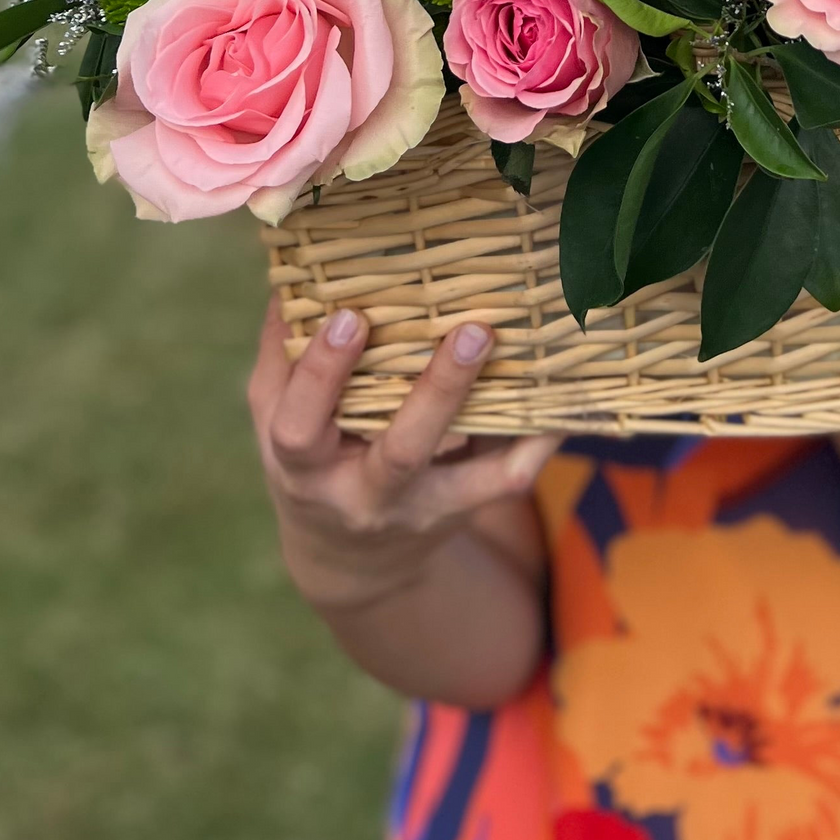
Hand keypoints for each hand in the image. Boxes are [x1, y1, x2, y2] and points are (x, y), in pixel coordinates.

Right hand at [247, 305, 559, 613]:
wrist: (353, 564)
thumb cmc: (313, 461)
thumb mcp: (276, 418)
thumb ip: (280, 353)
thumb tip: (289, 274)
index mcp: (305, 467)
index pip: (304, 428)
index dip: (323, 375)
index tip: (350, 317)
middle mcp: (365, 495)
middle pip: (403, 452)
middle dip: (438, 393)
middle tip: (471, 330)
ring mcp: (423, 507)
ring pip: (469, 473)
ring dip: (507, 414)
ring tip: (523, 352)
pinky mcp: (466, 508)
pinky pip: (510, 477)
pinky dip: (541, 438)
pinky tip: (564, 395)